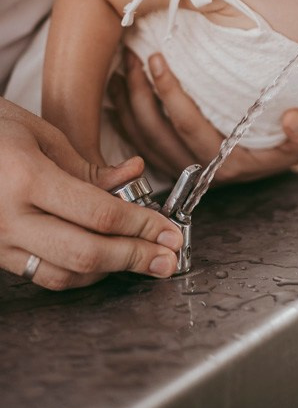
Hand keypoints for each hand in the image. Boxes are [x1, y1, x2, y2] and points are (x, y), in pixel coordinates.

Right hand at [0, 98, 182, 289]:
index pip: (98, 213)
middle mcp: (8, 216)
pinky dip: (78, 274)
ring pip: (63, 274)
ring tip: (142, 261)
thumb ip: (89, 165)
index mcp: (26, 177)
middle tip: (169, 259)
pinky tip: (103, 262)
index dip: (142, 226)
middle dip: (135, 258)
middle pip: (85, 252)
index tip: (171, 231)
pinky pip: (41, 275)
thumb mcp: (41, 133)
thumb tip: (134, 175)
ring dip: (109, 272)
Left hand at [109, 51, 297, 182]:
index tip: (157, 59)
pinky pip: (138, 144)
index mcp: (231, 165)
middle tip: (134, 55)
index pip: (190, 128)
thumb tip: (293, 119)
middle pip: (156, 134)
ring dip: (127, 103)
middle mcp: (202, 172)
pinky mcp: (173, 163)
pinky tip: (117, 89)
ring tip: (124, 66)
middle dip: (140, 93)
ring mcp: (184, 169)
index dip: (170, 95)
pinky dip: (123, 117)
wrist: (288, 153)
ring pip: (141, 140)